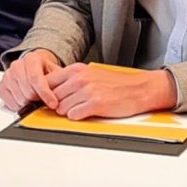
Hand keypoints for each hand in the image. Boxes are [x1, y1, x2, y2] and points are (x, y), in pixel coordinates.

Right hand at [0, 48, 61, 111]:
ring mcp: (7, 75)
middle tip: (44, 100)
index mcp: (31, 58)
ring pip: (19, 98)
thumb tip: (61, 96)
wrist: (35, 70)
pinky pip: (10, 103)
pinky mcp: (1, 86)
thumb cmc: (46, 73)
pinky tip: (26, 101)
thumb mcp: (57, 73)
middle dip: (38, 99)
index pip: (36, 78)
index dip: (45, 93)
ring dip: (29, 104)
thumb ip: (59, 82)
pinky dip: (20, 106)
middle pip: (28, 91)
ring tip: (35, 100)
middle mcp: (17, 65)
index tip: (53, 104)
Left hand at [45, 63, 176, 120]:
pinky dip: (77, 117)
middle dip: (58, 105)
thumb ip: (72, 80)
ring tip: (81, 109)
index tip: (51, 99)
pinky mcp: (94, 104)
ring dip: (68, 112)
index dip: (47, 94)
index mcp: (77, 69)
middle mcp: (80, 78)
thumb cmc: (116, 84)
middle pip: (53, 97)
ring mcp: (86, 91)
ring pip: (61, 108)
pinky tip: (87, 113)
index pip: (48, 82)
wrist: (139, 89)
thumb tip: (54, 90)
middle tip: (70, 106)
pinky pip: (73, 115)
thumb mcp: (91, 74)